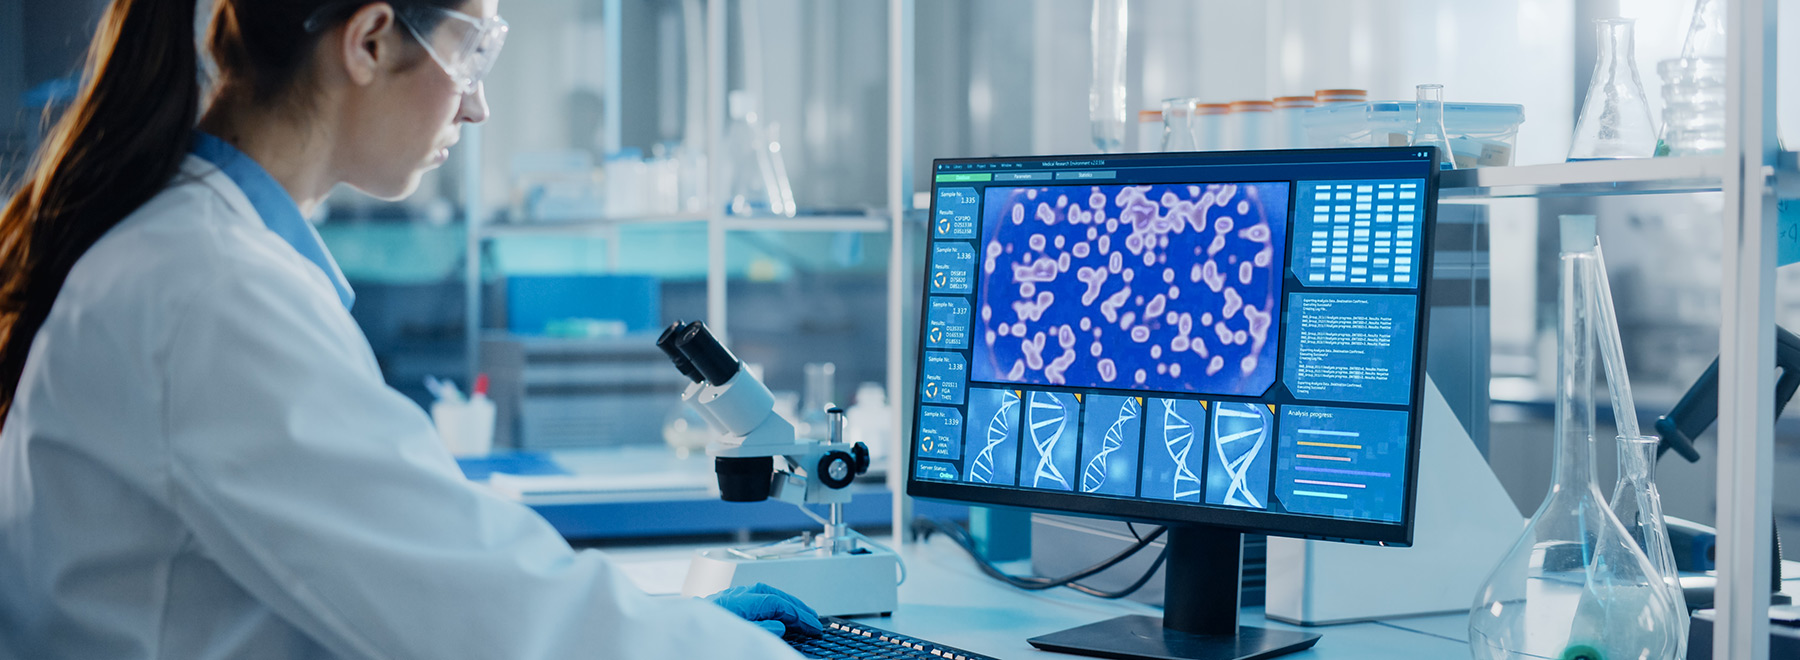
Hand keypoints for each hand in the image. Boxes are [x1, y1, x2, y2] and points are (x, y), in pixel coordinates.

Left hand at [704, 582, 823, 637]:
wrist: (666, 636)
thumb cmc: (699, 642)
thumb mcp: (738, 634)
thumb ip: (760, 629)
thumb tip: (779, 623)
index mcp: (736, 603)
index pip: (776, 604)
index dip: (798, 615)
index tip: (814, 626)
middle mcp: (729, 597)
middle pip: (769, 593)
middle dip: (794, 604)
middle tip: (812, 617)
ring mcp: (722, 600)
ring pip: (758, 593)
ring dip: (781, 602)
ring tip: (797, 613)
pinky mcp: (717, 607)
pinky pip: (749, 598)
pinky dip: (766, 603)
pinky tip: (771, 613)